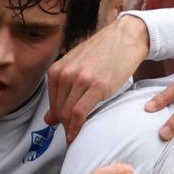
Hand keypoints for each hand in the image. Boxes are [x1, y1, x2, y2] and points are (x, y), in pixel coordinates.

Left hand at [45, 15, 149, 141]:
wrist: (125, 37)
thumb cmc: (103, 52)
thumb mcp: (77, 68)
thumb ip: (61, 92)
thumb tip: (47, 120)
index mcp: (57, 69)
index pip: (51, 103)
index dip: (58, 119)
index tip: (65, 127)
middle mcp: (65, 74)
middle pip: (59, 110)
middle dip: (64, 125)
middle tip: (72, 133)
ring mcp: (81, 80)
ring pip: (67, 113)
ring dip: (70, 129)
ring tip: (76, 136)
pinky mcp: (97, 86)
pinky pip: (79, 113)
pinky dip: (76, 128)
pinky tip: (77, 135)